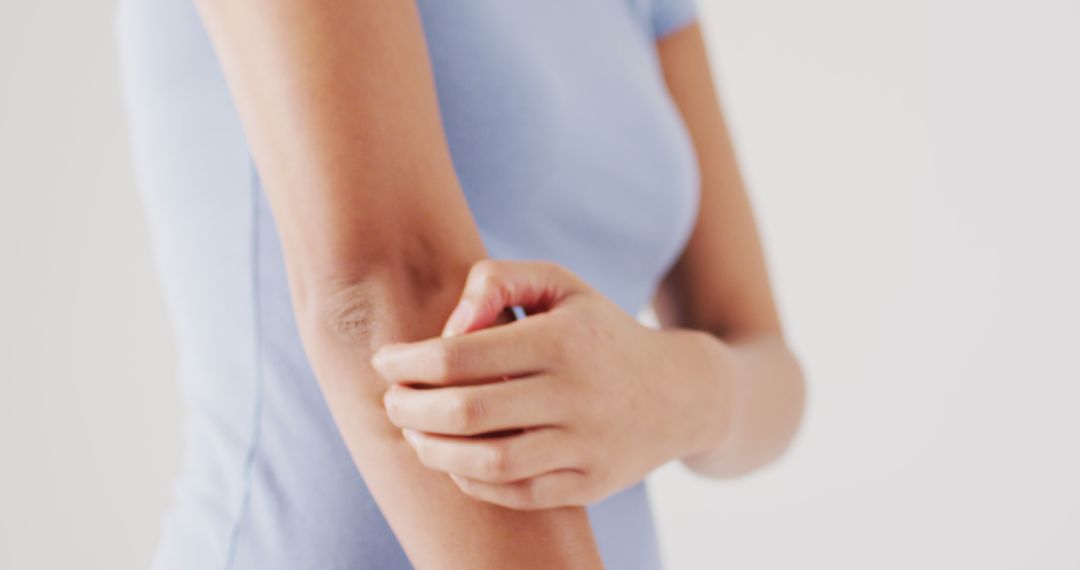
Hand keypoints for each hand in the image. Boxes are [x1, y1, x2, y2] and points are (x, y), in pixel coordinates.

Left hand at [371, 260, 730, 509]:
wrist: (681, 393)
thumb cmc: (599, 332)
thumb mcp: (560, 285)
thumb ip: (498, 282)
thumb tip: (449, 328)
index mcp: (563, 339)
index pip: (460, 356)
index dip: (408, 362)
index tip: (385, 362)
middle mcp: (577, 394)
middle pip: (465, 411)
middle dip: (409, 409)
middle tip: (391, 402)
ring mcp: (586, 445)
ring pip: (487, 461)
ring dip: (433, 451)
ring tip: (414, 434)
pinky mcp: (591, 485)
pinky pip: (515, 494)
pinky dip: (471, 481)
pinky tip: (453, 460)